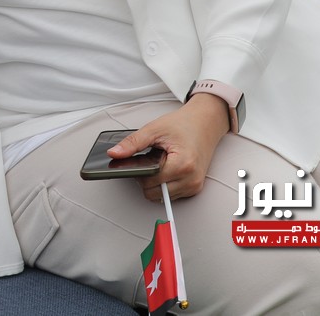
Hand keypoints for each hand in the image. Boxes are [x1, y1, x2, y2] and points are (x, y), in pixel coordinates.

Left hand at [107, 94, 229, 201]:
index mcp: (182, 165)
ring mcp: (194, 186)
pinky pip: (172, 194)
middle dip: (147, 179)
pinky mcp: (195, 188)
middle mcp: (191, 180)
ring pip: (162, 197)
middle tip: (150, 160)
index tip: (139, 162)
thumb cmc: (183, 124)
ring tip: (161, 163)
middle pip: (154, 194)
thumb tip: (114, 154)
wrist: (205, 122)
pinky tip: (167, 168)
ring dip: (157, 183)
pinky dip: (165, 184)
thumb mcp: (154, 129)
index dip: (139, 173)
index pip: (149, 183)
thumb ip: (132, 143)